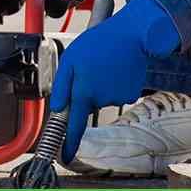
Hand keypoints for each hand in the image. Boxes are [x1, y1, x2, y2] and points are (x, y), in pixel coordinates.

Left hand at [50, 0, 180, 162]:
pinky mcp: (132, 93)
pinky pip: (118, 94)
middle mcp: (102, 98)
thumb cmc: (98, 43)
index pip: (75, 125)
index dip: (70, 143)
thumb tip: (58, 109)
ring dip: (103, 85)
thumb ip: (61, 86)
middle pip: (90, 104)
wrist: (131, 34)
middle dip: (88, 90)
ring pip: (104, 98)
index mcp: (84, 91)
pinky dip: (116, 83)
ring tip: (106, 64)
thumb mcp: (70, 59)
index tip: (67, 156)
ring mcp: (119, 97)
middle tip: (91, 67)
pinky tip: (118, 68)